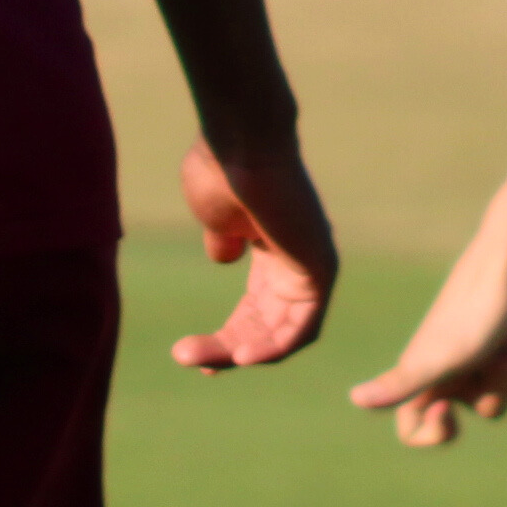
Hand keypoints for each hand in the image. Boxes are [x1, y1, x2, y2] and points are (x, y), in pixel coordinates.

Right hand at [167, 136, 336, 373]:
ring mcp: (313, 268)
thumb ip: (223, 240)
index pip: (256, 310)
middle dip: (225, 347)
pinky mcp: (320, 271)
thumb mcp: (216, 216)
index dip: (226, 337)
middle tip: (186, 358)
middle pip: (266, 326)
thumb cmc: (222, 170)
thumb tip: (224, 258)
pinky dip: (272, 348)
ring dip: (243, 353)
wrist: (240, 144)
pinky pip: (301, 328)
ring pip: (283, 333)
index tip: (193, 355)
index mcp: (273, 250)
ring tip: (202, 363)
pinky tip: (240, 356)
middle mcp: (297, 262)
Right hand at [350, 220, 506, 450]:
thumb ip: (400, 384)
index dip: (432, 433)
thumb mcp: (440, 356)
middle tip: (498, 352)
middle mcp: (452, 363)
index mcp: (426, 370)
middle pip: (482, 408)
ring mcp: (486, 349)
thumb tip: (354, 399)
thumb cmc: (477, 308)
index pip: (413, 426)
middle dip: (499, 384)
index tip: (449, 410)